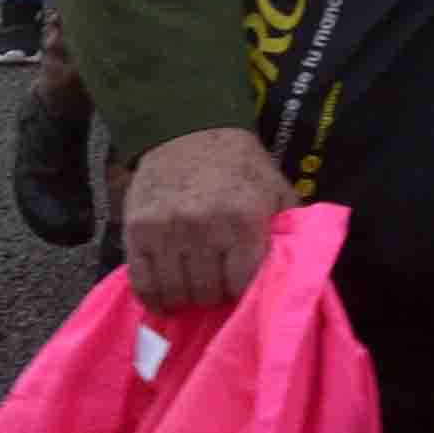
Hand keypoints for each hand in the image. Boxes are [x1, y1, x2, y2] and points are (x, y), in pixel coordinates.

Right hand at [121, 125, 289, 308]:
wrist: (189, 132)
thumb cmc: (240, 166)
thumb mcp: (276, 189)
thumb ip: (289, 229)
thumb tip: (297, 271)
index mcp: (244, 217)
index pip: (243, 282)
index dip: (245, 292)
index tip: (243, 288)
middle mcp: (204, 226)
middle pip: (208, 292)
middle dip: (216, 297)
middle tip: (218, 289)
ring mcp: (166, 229)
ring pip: (176, 292)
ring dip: (187, 299)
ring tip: (195, 291)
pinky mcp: (135, 231)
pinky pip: (142, 283)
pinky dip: (154, 299)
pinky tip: (165, 300)